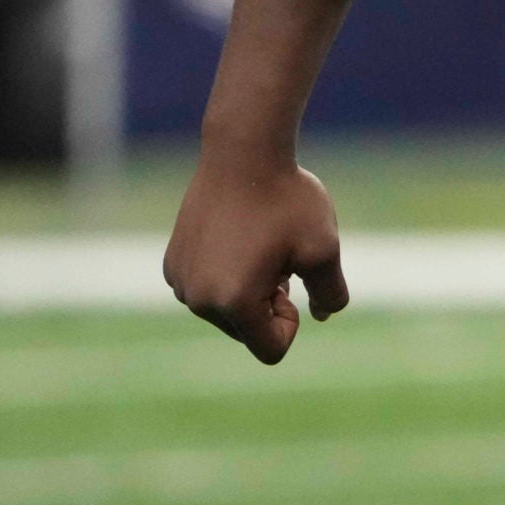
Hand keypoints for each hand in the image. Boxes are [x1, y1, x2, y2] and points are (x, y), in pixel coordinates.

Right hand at [163, 151, 348, 363]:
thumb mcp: (324, 249)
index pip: (271, 350)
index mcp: (234, 302)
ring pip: (226, 311)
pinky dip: (226, 276)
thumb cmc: (287, 200)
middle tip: (277, 260)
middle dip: (267, 306)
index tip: (292, 283)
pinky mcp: (172, 263)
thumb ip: (331, 294)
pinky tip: (237, 238)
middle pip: (247, 332)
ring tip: (258, 247)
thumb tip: (322, 316)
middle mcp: (198, 299)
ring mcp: (181, 282)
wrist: (242, 154)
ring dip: (248, 290)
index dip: (291, 323)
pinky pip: (207, 289)